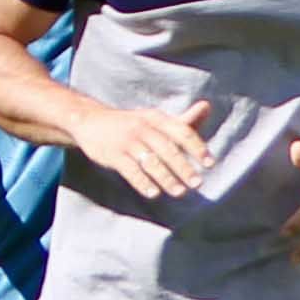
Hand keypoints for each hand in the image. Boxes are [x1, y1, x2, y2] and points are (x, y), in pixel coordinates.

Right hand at [74, 97, 216, 202]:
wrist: (90, 120)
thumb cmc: (131, 123)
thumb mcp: (155, 118)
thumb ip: (182, 120)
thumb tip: (207, 106)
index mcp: (157, 118)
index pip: (181, 131)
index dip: (197, 147)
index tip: (210, 164)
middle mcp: (143, 127)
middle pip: (168, 149)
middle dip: (184, 167)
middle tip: (198, 184)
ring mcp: (127, 141)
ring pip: (150, 161)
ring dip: (166, 178)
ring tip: (180, 192)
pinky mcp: (112, 154)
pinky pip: (130, 170)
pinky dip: (142, 182)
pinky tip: (153, 193)